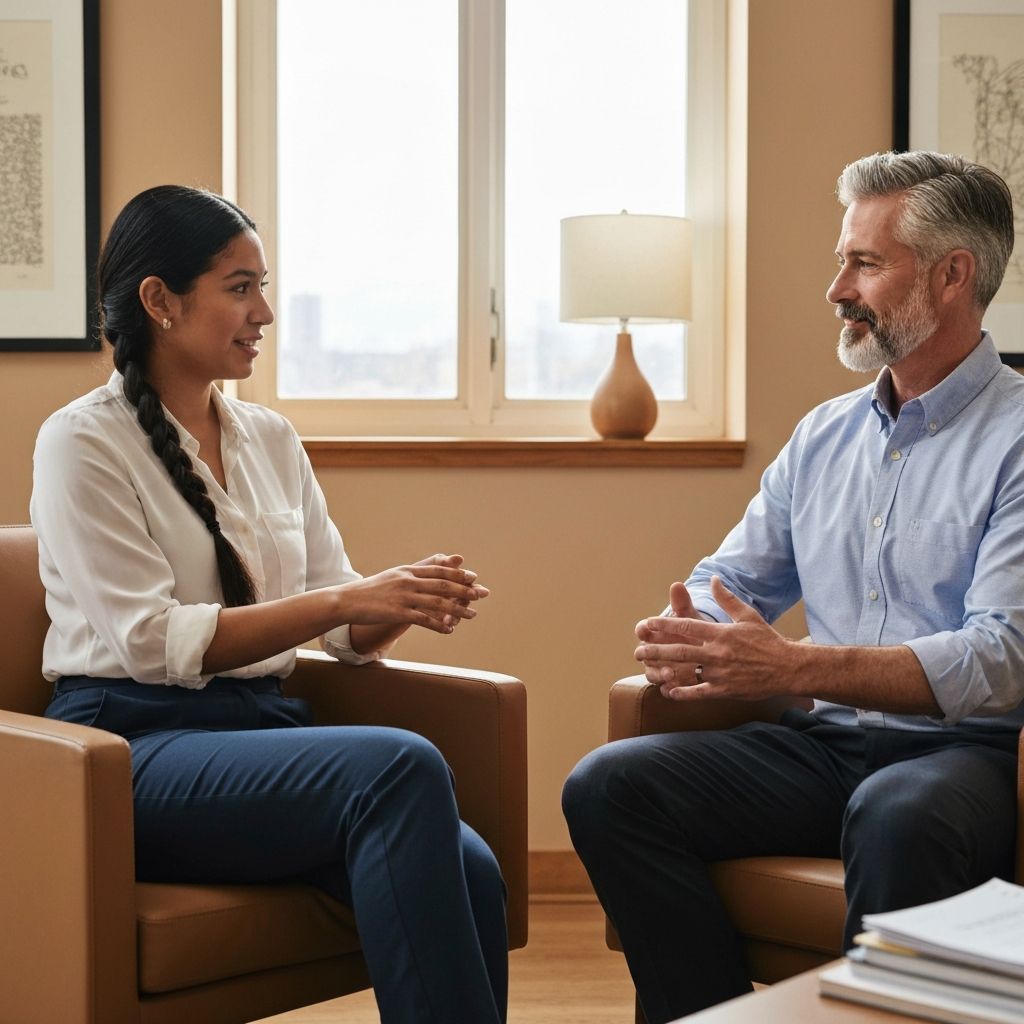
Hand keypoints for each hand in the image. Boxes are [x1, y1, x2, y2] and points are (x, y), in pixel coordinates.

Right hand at [338, 553, 488, 635]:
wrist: (347, 600)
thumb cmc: (371, 590)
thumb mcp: (393, 576)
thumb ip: (411, 575)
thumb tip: (427, 576)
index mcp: (408, 571)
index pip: (439, 571)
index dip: (458, 574)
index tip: (473, 578)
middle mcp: (409, 581)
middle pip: (443, 585)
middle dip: (465, 590)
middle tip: (482, 594)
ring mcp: (404, 597)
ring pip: (438, 603)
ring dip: (458, 609)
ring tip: (472, 615)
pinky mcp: (398, 613)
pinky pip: (424, 620)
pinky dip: (439, 625)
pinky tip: (450, 630)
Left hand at [633, 576, 794, 700]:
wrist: (788, 668)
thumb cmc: (767, 640)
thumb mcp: (747, 615)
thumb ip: (727, 598)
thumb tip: (713, 578)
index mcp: (720, 633)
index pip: (686, 627)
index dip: (664, 625)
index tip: (647, 624)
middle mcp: (717, 652)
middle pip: (679, 650)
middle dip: (655, 650)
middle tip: (638, 651)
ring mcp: (720, 672)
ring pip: (686, 671)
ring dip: (664, 670)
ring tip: (647, 670)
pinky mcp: (725, 690)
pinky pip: (699, 692)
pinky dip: (682, 693)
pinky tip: (669, 692)